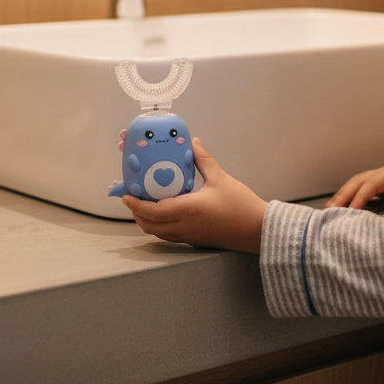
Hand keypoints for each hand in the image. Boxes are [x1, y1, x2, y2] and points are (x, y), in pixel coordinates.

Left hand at [122, 138, 266, 253]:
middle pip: (150, 225)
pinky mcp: (196, 240)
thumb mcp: (221, 178)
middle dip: (137, 213)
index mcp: (188, 210)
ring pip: (158, 232)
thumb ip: (204, 160)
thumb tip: (194, 143)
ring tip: (146, 206)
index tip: (126, 195)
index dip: (136, 204)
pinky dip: (161, 227)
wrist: (257, 229)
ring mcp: (190, 236)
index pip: (153, 211)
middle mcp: (185, 226)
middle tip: (133, 198)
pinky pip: (170, 235)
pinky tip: (166, 215)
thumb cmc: (241, 206)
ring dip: (148, 221)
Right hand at [325, 161, 383, 212]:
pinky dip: (350, 194)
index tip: (350, 211)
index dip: (360, 198)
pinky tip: (343, 205)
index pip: (371, 185)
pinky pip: (362, 187)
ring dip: (343, 194)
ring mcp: (382, 176)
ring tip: (330, 208)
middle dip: (344, 194)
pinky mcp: (382, 183)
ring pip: (357, 182)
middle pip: (358, 181)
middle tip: (330, 209)